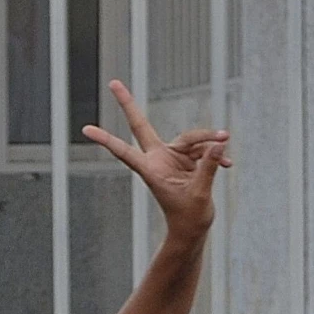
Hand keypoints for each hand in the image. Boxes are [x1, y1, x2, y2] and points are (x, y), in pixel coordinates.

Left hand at [83, 80, 229, 243]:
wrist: (193, 230)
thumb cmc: (189, 218)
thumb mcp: (200, 193)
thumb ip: (208, 166)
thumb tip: (217, 143)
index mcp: (151, 170)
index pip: (124, 151)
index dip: (106, 140)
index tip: (85, 129)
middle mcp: (158, 159)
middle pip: (141, 126)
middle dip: (128, 105)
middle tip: (113, 83)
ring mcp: (172, 157)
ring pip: (189, 138)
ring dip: (209, 144)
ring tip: (226, 153)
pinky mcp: (187, 159)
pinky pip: (202, 149)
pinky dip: (215, 155)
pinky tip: (228, 164)